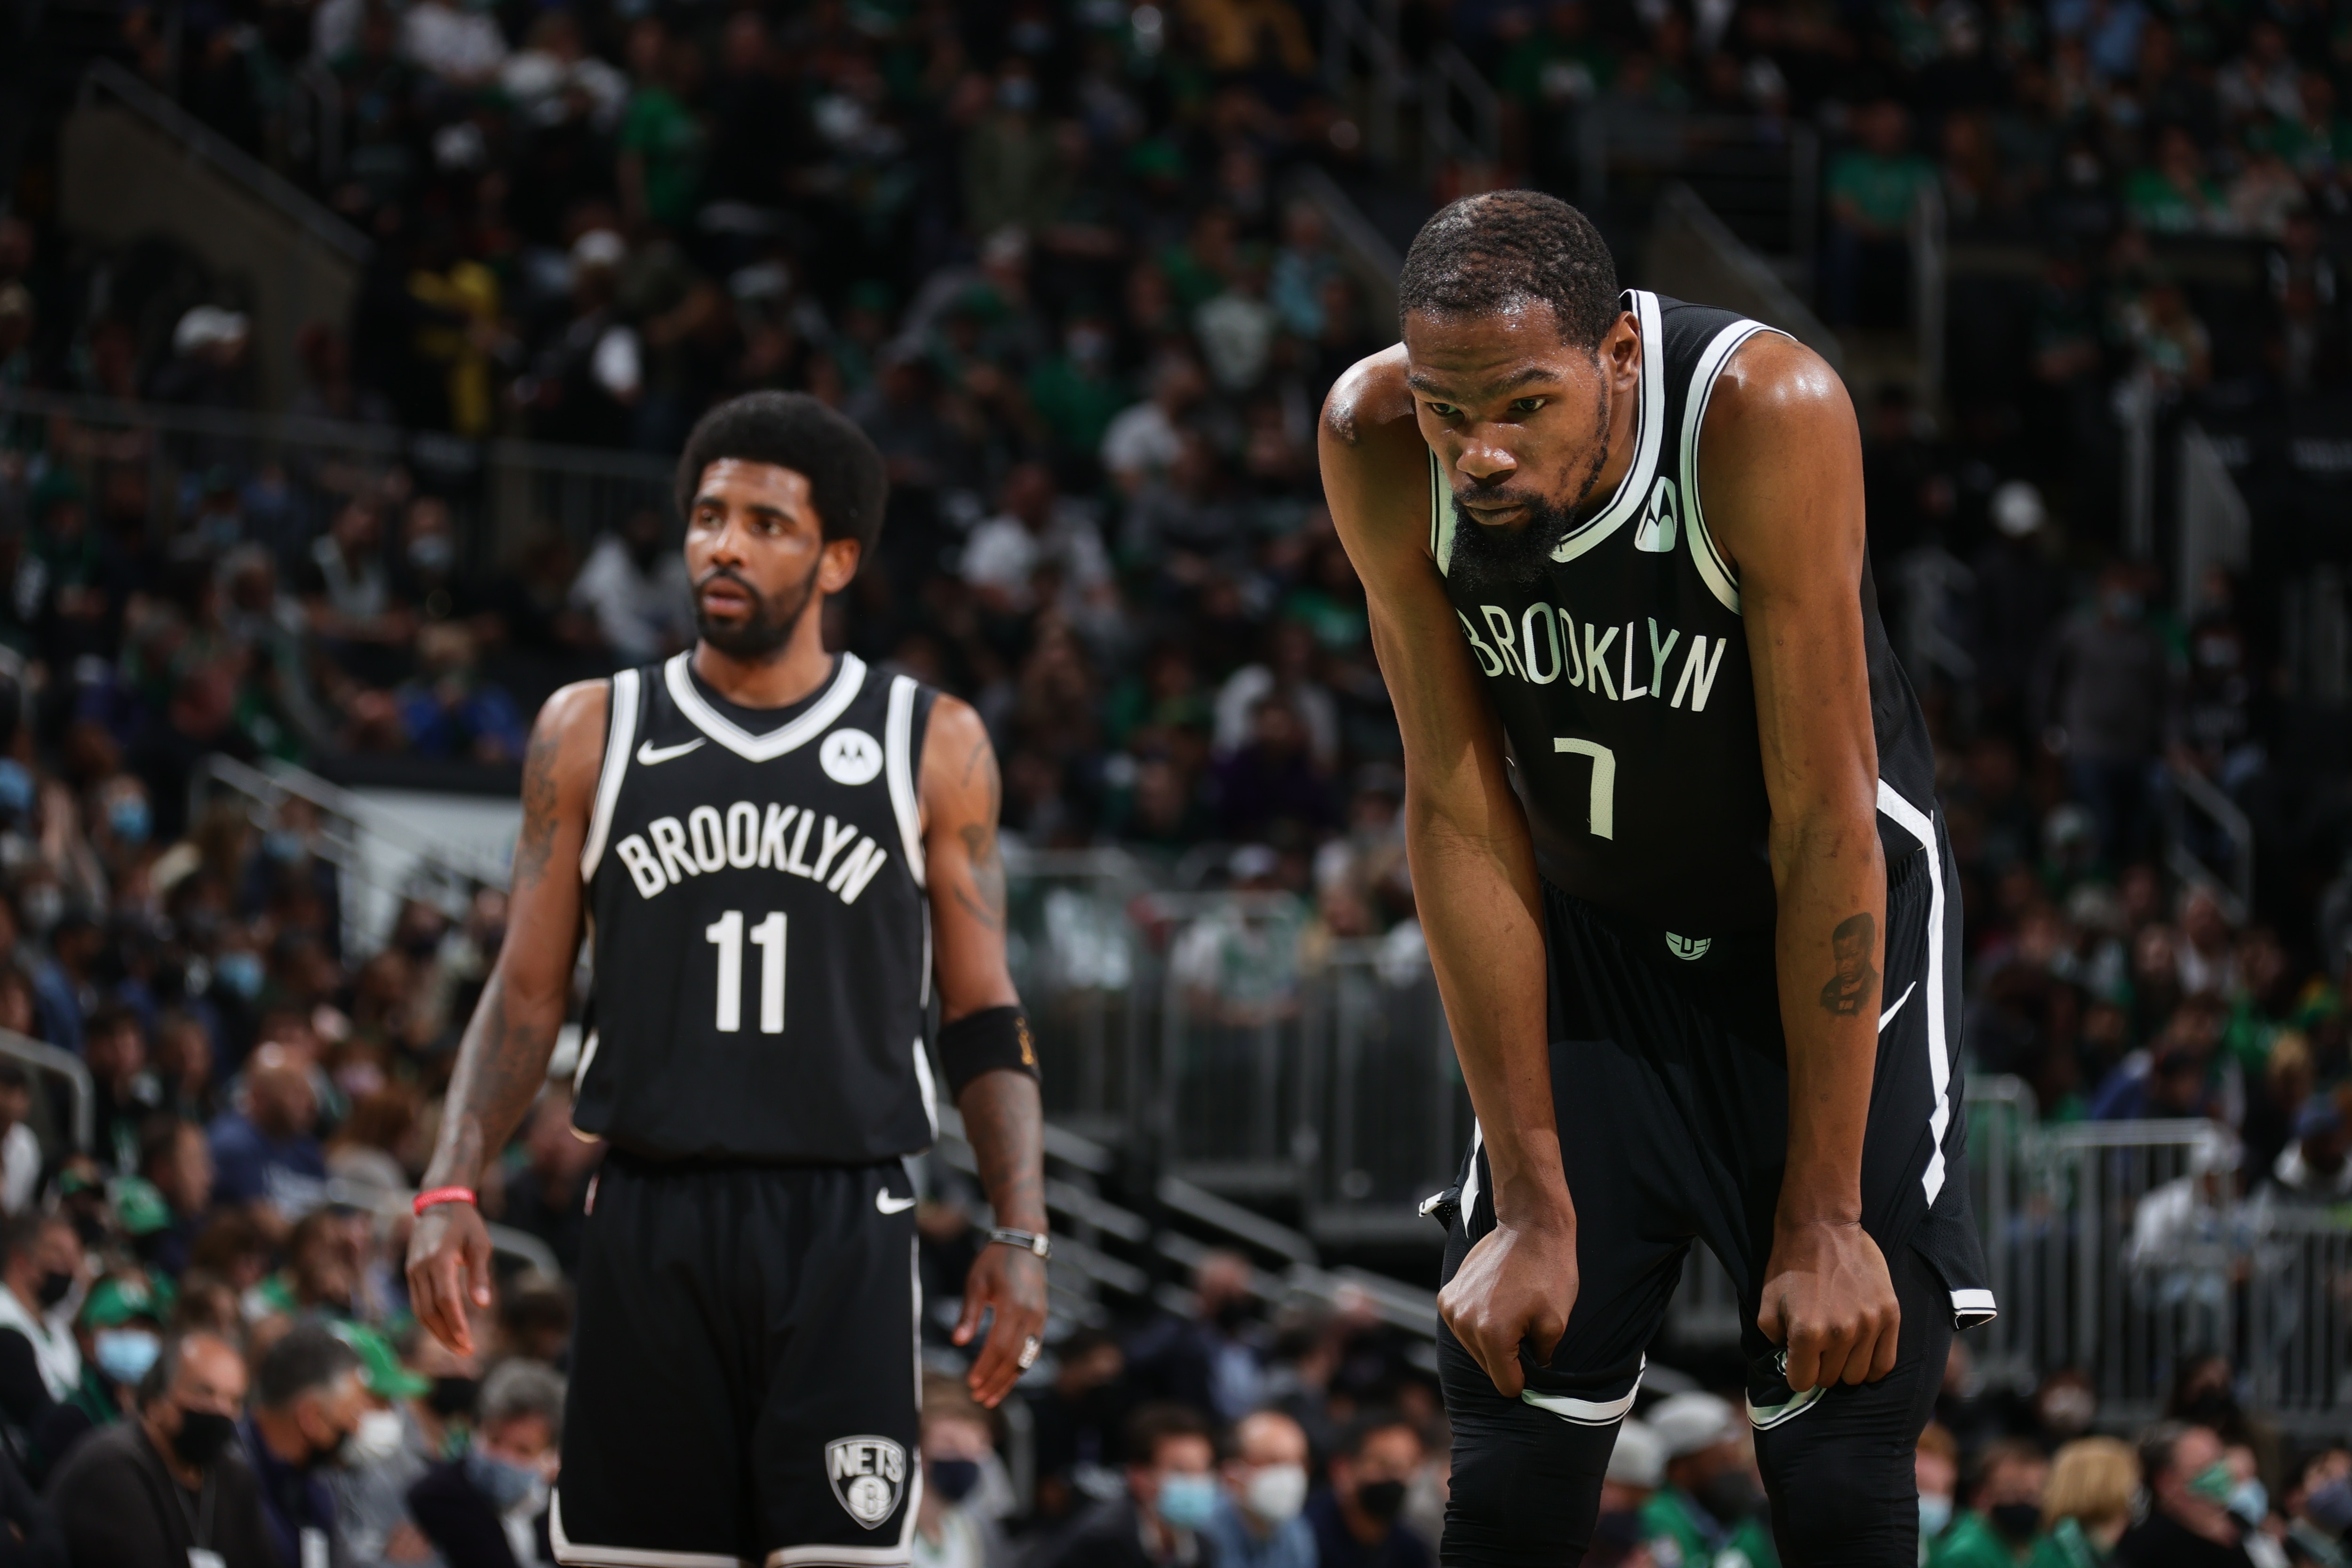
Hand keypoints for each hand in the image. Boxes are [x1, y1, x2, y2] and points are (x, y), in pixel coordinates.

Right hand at [405, 1201, 492, 1356]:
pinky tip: (444, 1329)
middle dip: (447, 1334)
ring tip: (457, 1346)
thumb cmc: (466, 1223)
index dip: (456, 1324)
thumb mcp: (480, 1244)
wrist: (440, 1202)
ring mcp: (412, 1271)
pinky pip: (417, 1302)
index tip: (468, 1343)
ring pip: (420, 1310)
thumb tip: (483, 1305)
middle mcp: (420, 1268)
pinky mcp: (410, 1273)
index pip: (445, 1300)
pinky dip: (429, 1319)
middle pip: (429, 1311)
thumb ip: (480, 1275)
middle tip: (465, 1351)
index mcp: (438, 1259)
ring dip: (437, 1331)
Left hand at [954, 1242, 1047, 1408]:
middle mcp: (1030, 1315)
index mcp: (1013, 1305)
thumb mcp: (976, 1283)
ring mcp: (1039, 1318)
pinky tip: (1006, 1378)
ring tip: (991, 1397)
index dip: (985, 1368)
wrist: (1024, 1242)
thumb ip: (969, 1314)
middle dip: (995, 1381)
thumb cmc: (994, 1261)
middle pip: (1014, 1358)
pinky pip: (1032, 1350)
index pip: (999, 1347)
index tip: (970, 1383)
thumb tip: (958, 1342)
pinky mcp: (1042, 1318)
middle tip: (979, 1398)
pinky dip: (1019, 1367)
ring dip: (1008, 1380)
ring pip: (1025, 1358)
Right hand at [1437, 1216, 1577, 1399]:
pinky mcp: (1446, 1294)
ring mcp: (1451, 1307)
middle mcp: (1464, 1323)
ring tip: (1511, 1314)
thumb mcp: (1556, 1323)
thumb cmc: (1548, 1271)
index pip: (1506, 1384)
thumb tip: (1534, 1372)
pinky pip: (1462, 1326)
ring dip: (1491, 1341)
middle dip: (1507, 1358)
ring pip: (1473, 1348)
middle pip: (1487, 1367)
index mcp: (1492, 1334)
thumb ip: (1541, 1357)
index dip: (1524, 1378)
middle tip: (1526, 1330)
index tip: (1534, 1360)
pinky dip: (1478, 1323)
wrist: (1529, 1227)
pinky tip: (1496, 1304)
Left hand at [1756, 1219, 1898, 1390]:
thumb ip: (1775, 1341)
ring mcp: (1869, 1324)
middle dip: (1820, 1369)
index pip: (1803, 1382)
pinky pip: (1886, 1362)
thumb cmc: (1789, 1266)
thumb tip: (1790, 1364)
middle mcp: (1841, 1333)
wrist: (1822, 1228)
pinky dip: (1872, 1365)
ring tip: (1838, 1348)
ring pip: (1858, 1375)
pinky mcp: (1890, 1314)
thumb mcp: (1767, 1305)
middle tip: (1818, 1351)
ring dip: (1845, 1367)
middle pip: (1831, 1379)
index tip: (1798, 1364)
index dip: (1798, 1375)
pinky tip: (1861, 1353)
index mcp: (1807, 1333)